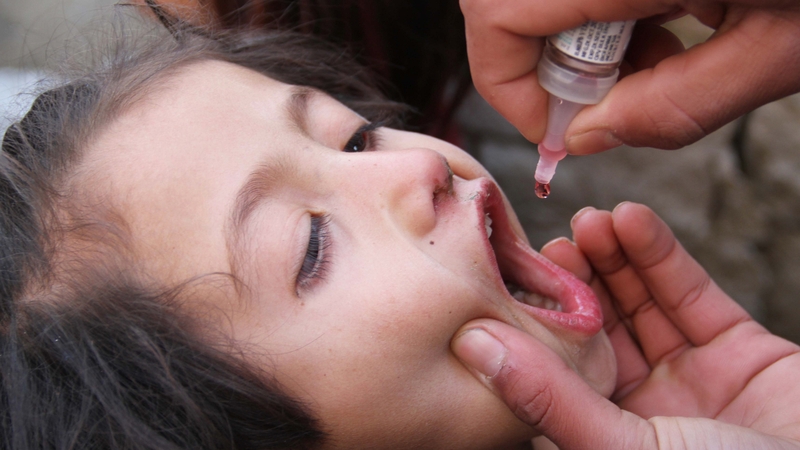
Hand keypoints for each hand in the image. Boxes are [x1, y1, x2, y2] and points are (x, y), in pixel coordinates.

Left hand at [452, 202, 799, 448]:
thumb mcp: (623, 448)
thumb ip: (547, 396)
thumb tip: (470, 345)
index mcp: (603, 435)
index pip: (554, 369)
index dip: (533, 321)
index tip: (510, 274)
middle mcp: (640, 408)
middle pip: (596, 330)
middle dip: (576, 280)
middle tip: (554, 238)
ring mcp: (690, 378)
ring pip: (640, 306)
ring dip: (614, 259)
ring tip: (590, 219)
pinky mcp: (738, 351)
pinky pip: (691, 296)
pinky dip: (661, 255)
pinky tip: (632, 221)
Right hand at [460, 0, 799, 152]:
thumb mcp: (786, 48)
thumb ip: (675, 106)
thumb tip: (588, 137)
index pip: (497, 18)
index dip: (507, 86)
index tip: (558, 129)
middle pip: (507, 0)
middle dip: (546, 62)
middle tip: (619, 91)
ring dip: (581, 36)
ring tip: (661, 52)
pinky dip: (607, 9)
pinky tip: (670, 15)